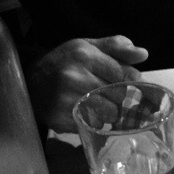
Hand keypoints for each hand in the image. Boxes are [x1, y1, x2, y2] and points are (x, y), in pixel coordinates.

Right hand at [26, 36, 147, 132]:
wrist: (29, 83)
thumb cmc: (64, 63)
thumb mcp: (87, 47)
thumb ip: (116, 47)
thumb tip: (143, 54)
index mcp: (84, 55)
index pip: (123, 73)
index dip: (127, 80)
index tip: (121, 82)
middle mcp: (74, 76)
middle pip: (119, 95)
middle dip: (119, 96)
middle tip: (108, 94)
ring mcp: (67, 100)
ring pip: (110, 114)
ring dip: (110, 112)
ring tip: (97, 104)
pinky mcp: (63, 120)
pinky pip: (95, 126)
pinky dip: (95, 122)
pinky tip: (86, 113)